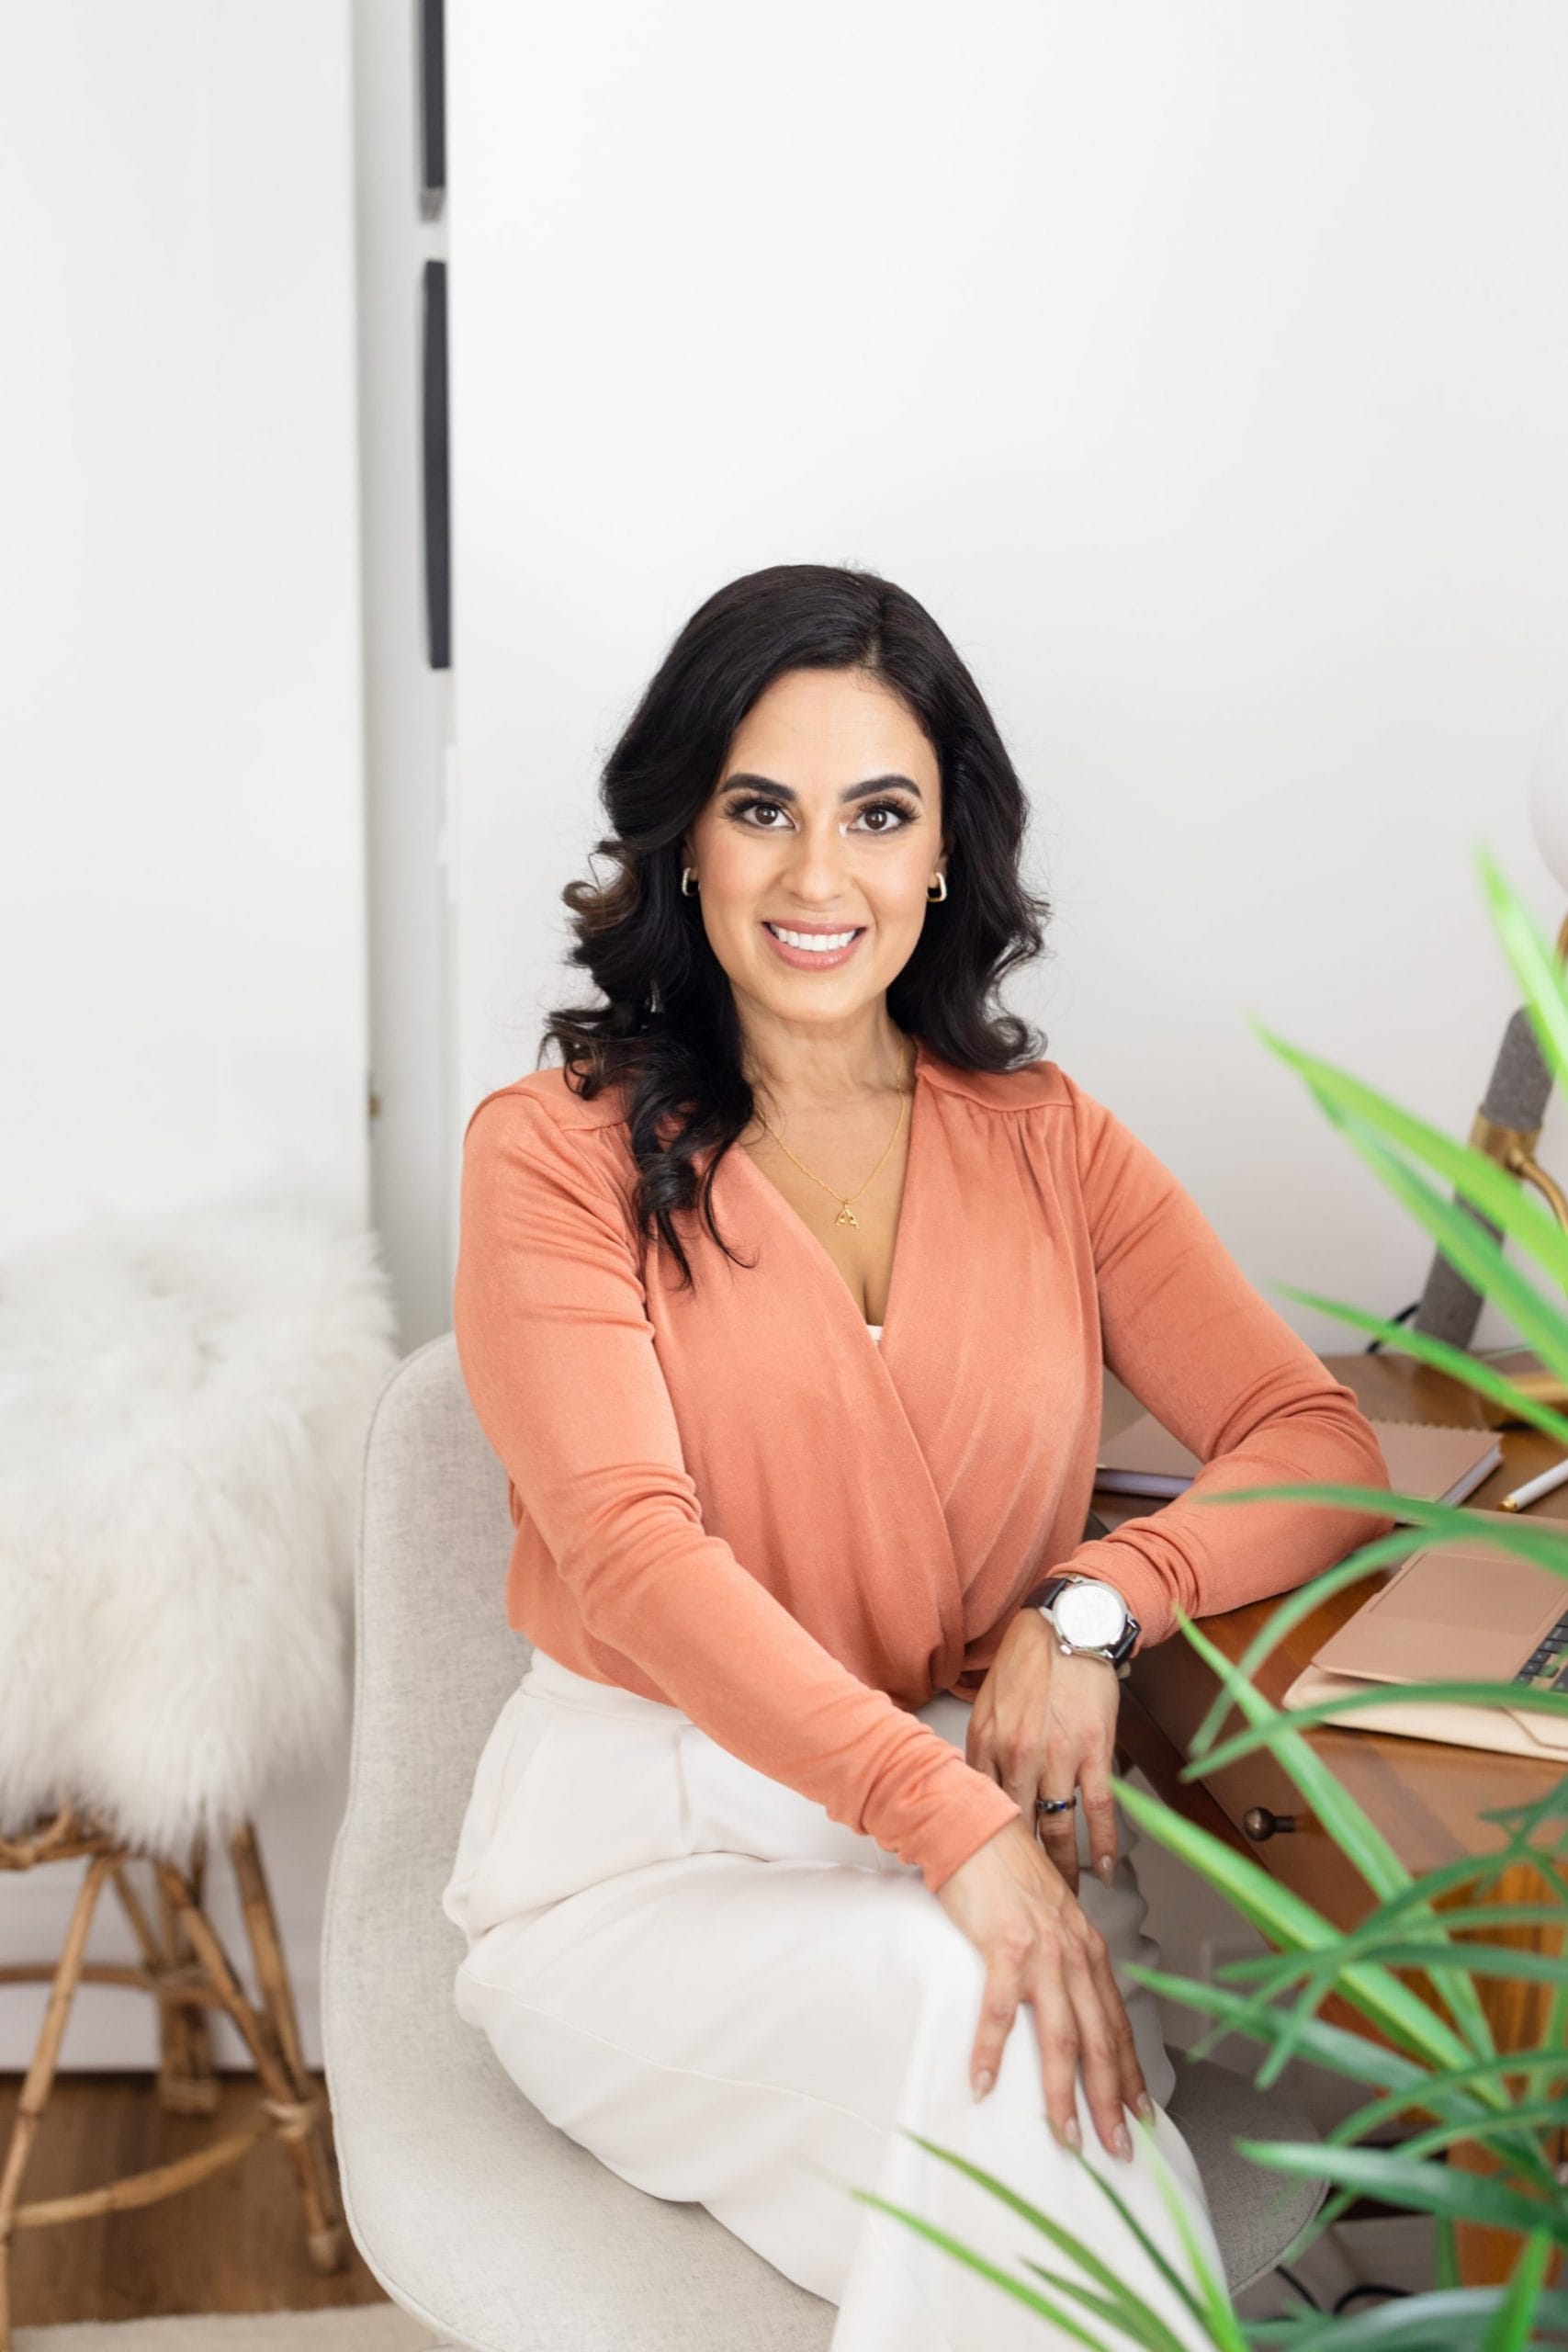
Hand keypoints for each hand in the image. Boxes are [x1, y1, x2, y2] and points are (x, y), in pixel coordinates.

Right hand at [935, 1815, 1152, 2157]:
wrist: (974, 1827)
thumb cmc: (1006, 1872)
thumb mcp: (1049, 1916)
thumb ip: (1061, 1954)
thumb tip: (1064, 1995)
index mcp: (1088, 1949)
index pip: (1119, 2024)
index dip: (1132, 2073)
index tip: (1142, 2115)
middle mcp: (1074, 1954)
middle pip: (1101, 2042)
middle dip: (1112, 2102)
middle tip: (1118, 2149)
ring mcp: (1042, 1951)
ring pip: (1062, 2036)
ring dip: (1063, 2093)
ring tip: (1066, 2137)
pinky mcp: (1003, 1945)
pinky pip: (999, 2010)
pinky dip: (992, 2051)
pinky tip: (982, 2084)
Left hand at [966, 1604, 1120, 1894]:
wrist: (1067, 1628)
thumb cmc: (1027, 1665)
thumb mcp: (989, 1706)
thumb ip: (984, 1751)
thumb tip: (979, 1793)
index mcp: (986, 1745)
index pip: (982, 1810)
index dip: (986, 1847)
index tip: (989, 1876)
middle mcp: (1017, 1756)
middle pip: (1018, 1830)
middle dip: (1023, 1872)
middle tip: (1028, 1906)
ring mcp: (1057, 1757)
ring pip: (1057, 1828)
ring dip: (1063, 1870)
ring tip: (1066, 1901)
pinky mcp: (1094, 1752)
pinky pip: (1098, 1809)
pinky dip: (1102, 1845)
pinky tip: (1104, 1871)